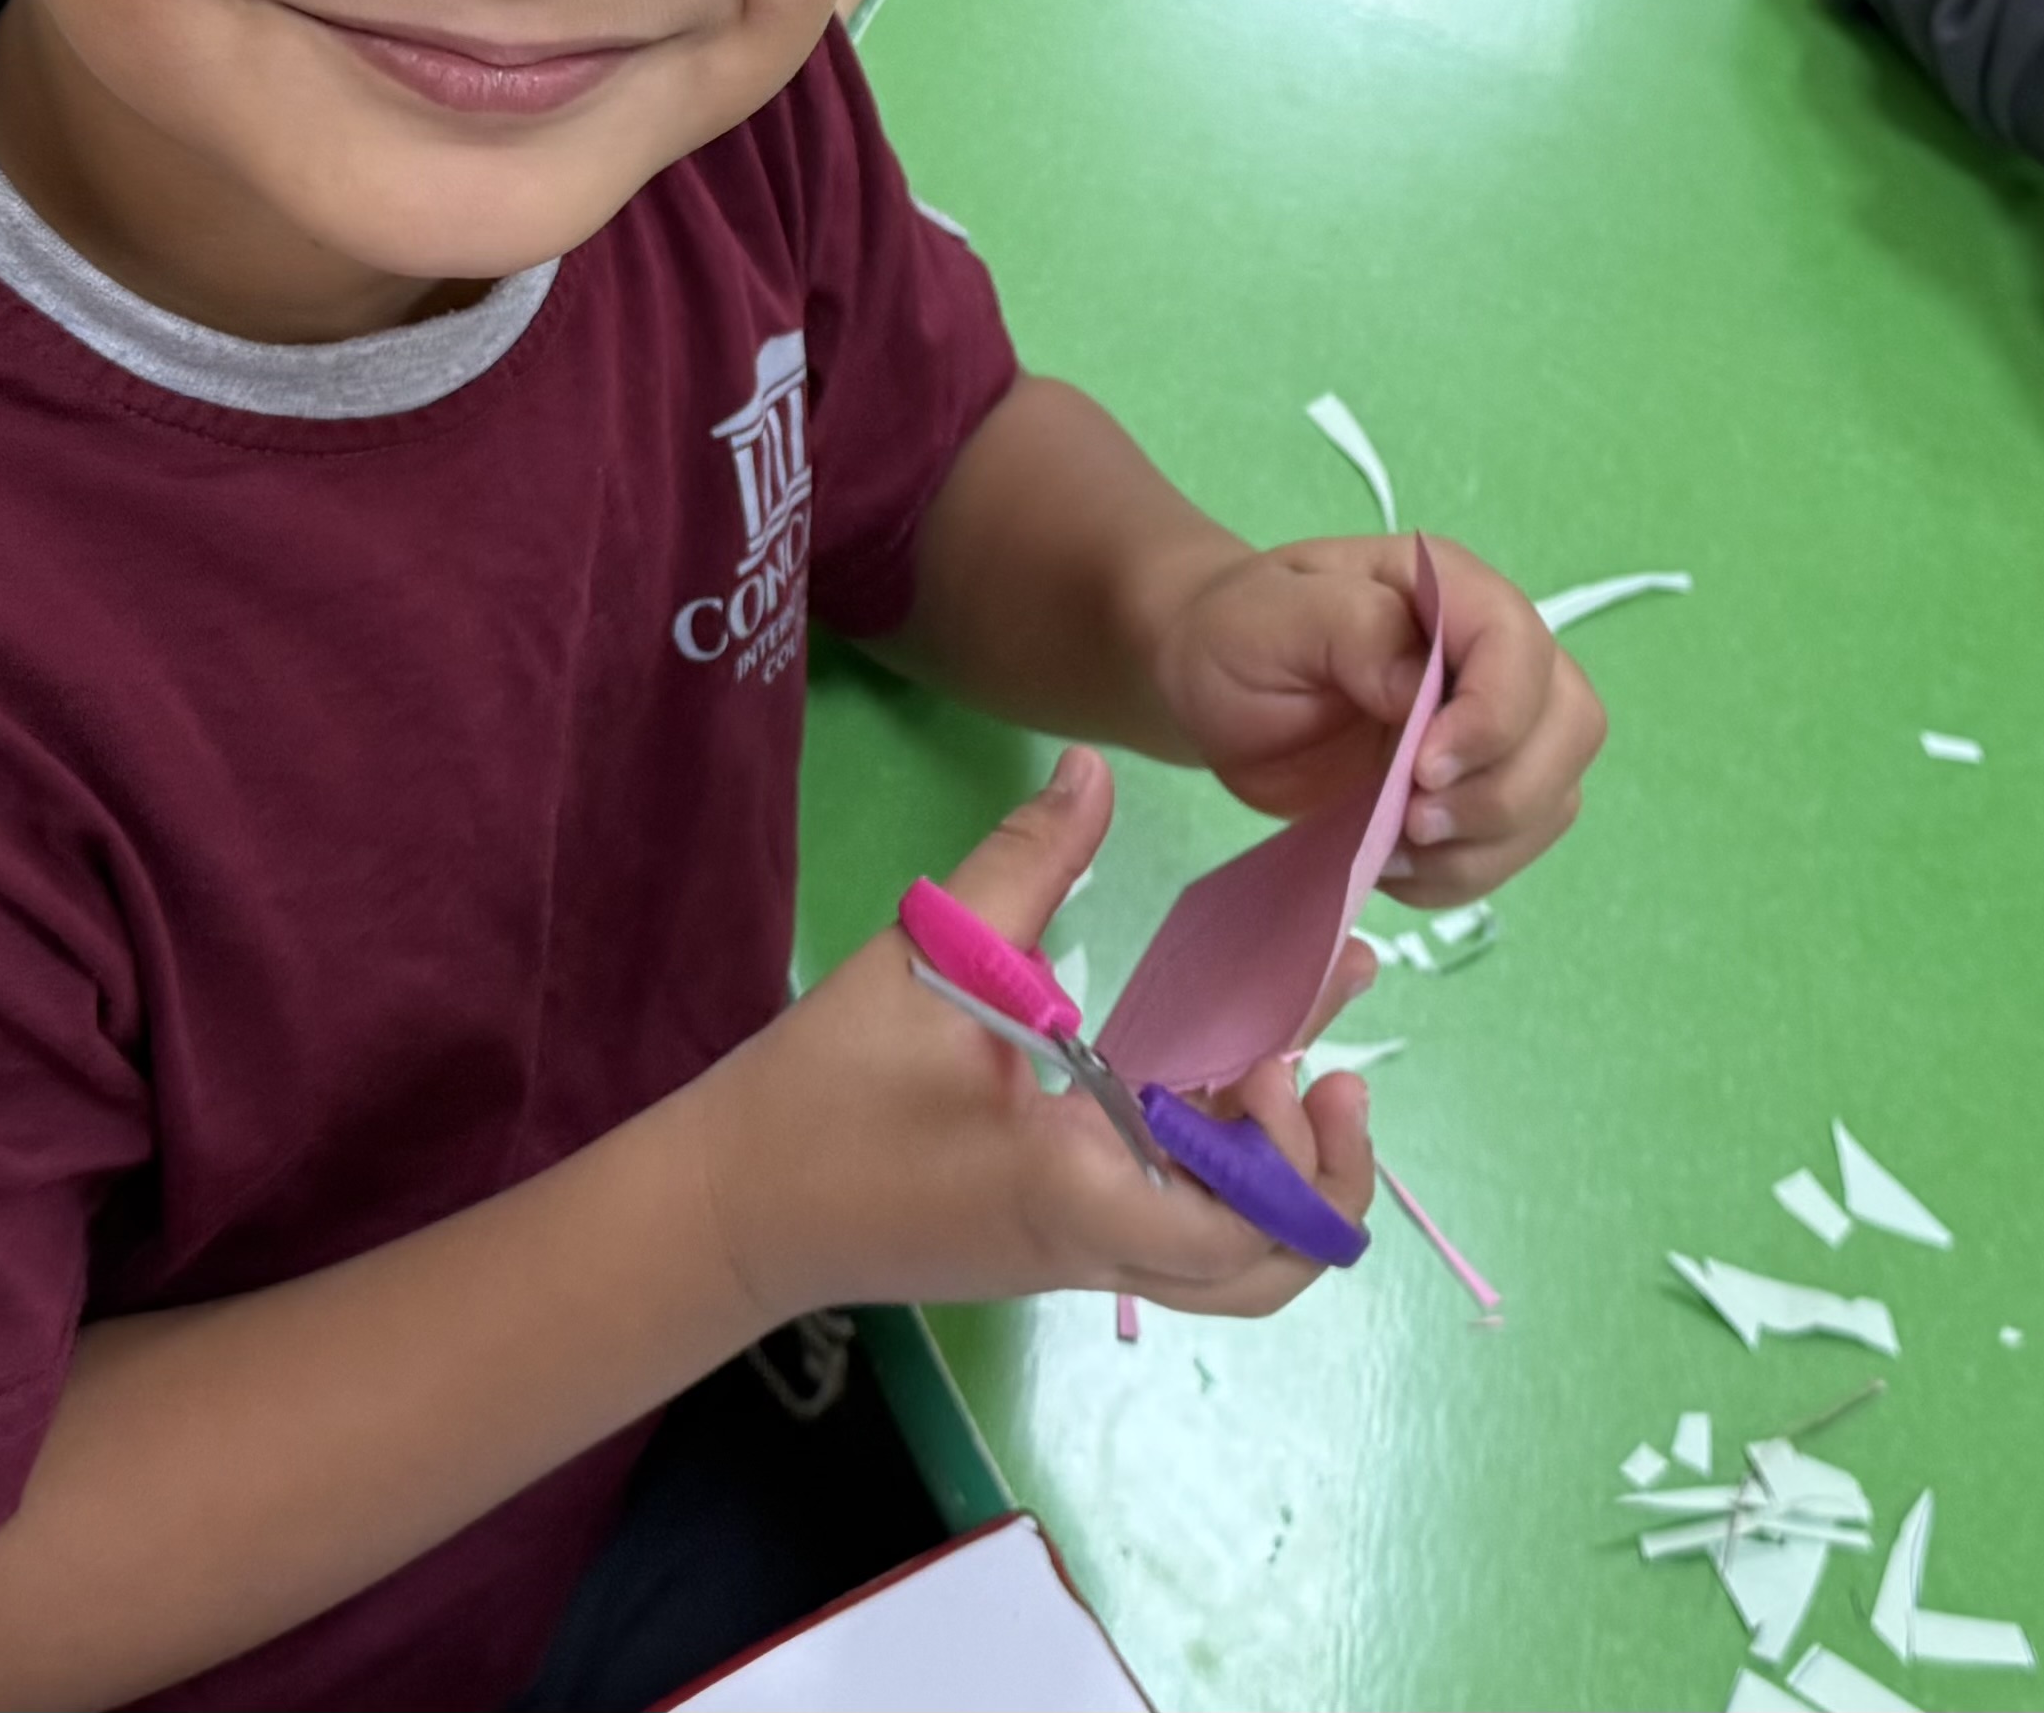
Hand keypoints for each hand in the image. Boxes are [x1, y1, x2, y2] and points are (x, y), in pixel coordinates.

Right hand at [692, 750, 1376, 1326]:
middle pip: (1261, 1275)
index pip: (1244, 1233)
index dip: (1296, 1164)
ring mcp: (1076, 1254)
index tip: (1287, 1063)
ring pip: (1222, 1263)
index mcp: (1080, 1193)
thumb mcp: (924, 961)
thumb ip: (1023, 863)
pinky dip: (1215, 1164)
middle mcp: (1098, 1242)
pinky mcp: (1053, 1238)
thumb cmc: (820, 1097)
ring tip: (1278, 1068)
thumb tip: (1092, 768)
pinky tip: (1211, 1073)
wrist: (726, 1210)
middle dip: (1316, 1183)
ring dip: (1271, 1175)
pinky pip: (1168, 1224)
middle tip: (1316, 1075)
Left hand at [1146, 535, 1601, 906]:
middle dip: (1503, 793)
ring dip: (1483, 845)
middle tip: (1411, 821)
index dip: (1494, 719)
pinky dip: (1461, 874)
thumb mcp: (1269, 617)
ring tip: (1393, 846)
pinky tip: (1394, 863)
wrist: (1216, 685)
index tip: (1422, 770)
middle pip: (1571, 726)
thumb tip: (1423, 685)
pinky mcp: (1476, 790)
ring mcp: (1494, 728)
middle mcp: (1492, 655)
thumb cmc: (1238, 635)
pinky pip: (1512, 848)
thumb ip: (1353, 630)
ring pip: (1554, 797)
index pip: (1523, 648)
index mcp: (1449, 591)